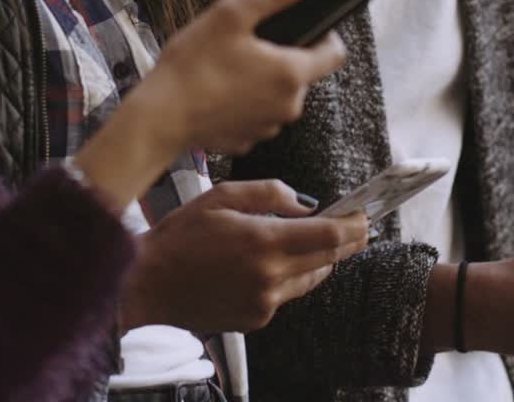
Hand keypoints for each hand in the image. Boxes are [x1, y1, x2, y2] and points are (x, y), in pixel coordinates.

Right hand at [121, 180, 367, 332]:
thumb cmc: (180, 236)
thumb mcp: (221, 196)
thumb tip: (305, 204)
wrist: (148, 284)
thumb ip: (269, 194)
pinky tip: (264, 264)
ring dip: (318, 260)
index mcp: (263, 242)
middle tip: (355, 225)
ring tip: (308, 241)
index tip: (365, 216)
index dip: (354, 226)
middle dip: (345, 241)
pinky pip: (287, 295)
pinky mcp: (257, 319)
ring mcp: (265, 303)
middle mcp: (270, 276)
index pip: (329, 236)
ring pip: (312, 279)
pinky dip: (288, 277)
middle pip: (329, 259)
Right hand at [141, 0, 347, 154]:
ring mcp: (267, 127)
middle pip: (301, 73)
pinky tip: (217, 92)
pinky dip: (242, 103)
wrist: (158, 119)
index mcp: (290, 73)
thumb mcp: (231, 16)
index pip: (334, 54)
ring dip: (261, 81)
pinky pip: (255, 115)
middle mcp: (287, 105)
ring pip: (277, 95)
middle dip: (281, 56)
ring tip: (226, 68)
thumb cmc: (191, 68)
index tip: (308, 26)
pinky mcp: (246, 140)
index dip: (326, 35)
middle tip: (245, 43)